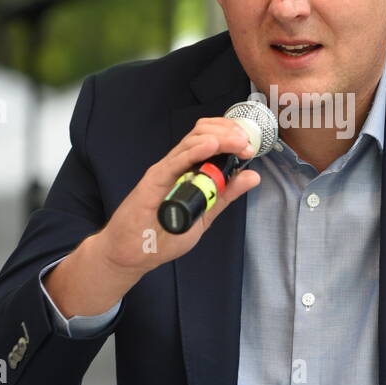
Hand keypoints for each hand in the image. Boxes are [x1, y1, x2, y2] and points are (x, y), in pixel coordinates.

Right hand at [97, 116, 261, 279]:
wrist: (133, 253)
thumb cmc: (162, 234)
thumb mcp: (206, 214)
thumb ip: (226, 194)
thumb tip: (252, 176)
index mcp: (190, 169)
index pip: (211, 138)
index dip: (232, 135)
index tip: (250, 144)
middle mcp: (178, 165)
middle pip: (203, 133)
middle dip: (229, 131)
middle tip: (247, 142)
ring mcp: (165, 170)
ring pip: (192, 141)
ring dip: (219, 138)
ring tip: (237, 142)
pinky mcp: (154, 180)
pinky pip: (175, 162)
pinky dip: (194, 152)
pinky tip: (211, 146)